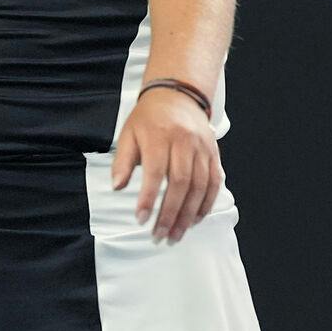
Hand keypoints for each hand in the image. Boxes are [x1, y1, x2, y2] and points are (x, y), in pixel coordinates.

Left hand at [110, 87, 222, 241]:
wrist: (177, 95)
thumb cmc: (148, 118)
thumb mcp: (128, 133)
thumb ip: (122, 161)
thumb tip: (117, 187)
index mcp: (159, 135)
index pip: (155, 172)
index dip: (148, 198)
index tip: (141, 219)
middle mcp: (184, 142)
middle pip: (180, 183)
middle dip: (170, 213)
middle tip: (160, 235)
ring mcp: (202, 148)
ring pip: (199, 186)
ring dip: (188, 214)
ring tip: (177, 234)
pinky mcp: (214, 154)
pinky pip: (214, 182)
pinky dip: (206, 203)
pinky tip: (195, 219)